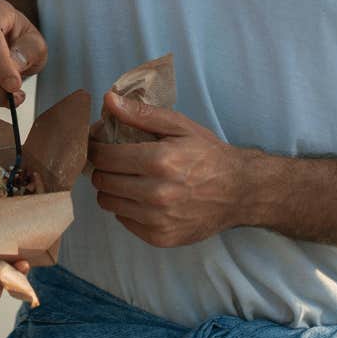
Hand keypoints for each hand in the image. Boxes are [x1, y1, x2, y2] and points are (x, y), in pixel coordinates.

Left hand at [87, 92, 253, 247]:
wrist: (239, 192)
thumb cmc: (208, 155)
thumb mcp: (180, 126)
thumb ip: (141, 114)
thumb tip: (109, 100)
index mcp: (160, 161)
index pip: (104, 156)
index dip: (97, 148)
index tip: (100, 144)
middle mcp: (157, 193)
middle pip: (102, 180)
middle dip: (103, 168)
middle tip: (114, 161)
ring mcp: (158, 219)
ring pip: (107, 202)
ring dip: (112, 189)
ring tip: (127, 179)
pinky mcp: (160, 237)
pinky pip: (123, 220)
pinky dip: (126, 207)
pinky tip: (142, 197)